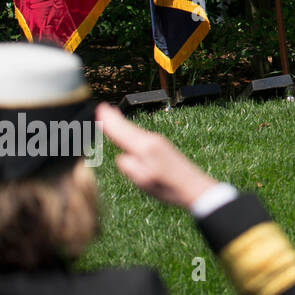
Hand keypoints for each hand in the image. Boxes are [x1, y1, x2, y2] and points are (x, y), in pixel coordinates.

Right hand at [96, 103, 217, 209]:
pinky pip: (140, 135)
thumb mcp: (143, 180)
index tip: (100, 108)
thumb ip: (128, 166)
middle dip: (114, 119)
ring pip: (134, 131)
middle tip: (102, 107)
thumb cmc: (169, 186)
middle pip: (128, 127)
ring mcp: (158, 142)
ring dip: (122, 124)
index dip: (110, 121)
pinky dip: (130, 130)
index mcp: (145, 147)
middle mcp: (152, 139)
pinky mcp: (162, 147)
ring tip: (110, 114)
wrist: (194, 187)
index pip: (122, 130)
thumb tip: (121, 156)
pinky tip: (128, 131)